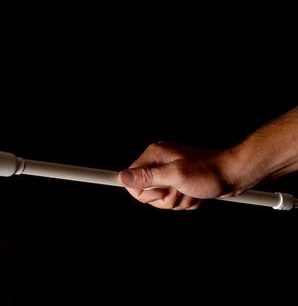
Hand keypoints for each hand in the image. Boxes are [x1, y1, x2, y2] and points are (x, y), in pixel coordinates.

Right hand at [118, 142, 238, 209]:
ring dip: (179, 201)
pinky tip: (196, 193)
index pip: (131, 181)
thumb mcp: (176, 176)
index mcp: (154, 156)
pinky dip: (186, 202)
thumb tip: (121, 177)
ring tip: (191, 191)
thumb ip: (147, 177)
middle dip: (166, 198)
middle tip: (181, 189)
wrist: (235, 174)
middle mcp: (159, 162)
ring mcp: (169, 173)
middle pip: (146, 193)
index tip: (163, 191)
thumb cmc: (209, 172)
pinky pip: (173, 200)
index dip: (144, 193)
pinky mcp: (179, 182)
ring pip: (161, 200)